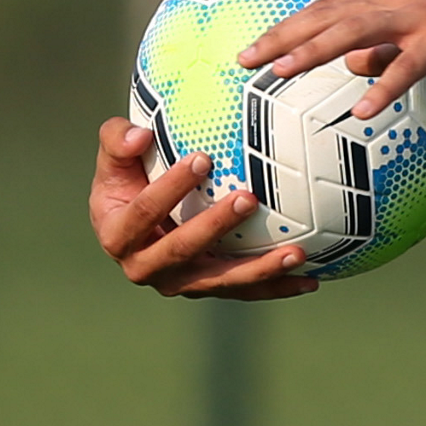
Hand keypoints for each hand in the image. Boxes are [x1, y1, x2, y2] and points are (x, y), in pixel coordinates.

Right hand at [89, 117, 319, 299]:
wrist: (137, 218)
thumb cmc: (130, 175)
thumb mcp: (115, 156)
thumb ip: (118, 140)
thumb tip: (141, 134)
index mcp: (118, 235)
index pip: (143, 212)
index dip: (170, 188)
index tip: (203, 158)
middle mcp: (146, 267)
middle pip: (182, 250)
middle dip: (216, 226)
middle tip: (248, 199)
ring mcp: (180, 281)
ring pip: (220, 280)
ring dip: (258, 269)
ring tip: (296, 253)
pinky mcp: (209, 286)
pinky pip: (244, 290)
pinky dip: (277, 287)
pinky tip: (310, 278)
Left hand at [237, 0, 425, 118]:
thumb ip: (388, 48)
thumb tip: (351, 65)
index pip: (328, 10)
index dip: (288, 28)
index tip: (253, 50)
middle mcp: (398, 0)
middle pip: (330, 16)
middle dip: (284, 37)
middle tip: (244, 59)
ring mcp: (422, 17)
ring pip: (358, 30)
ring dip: (316, 50)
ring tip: (282, 73)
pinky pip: (410, 64)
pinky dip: (384, 85)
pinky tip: (362, 111)